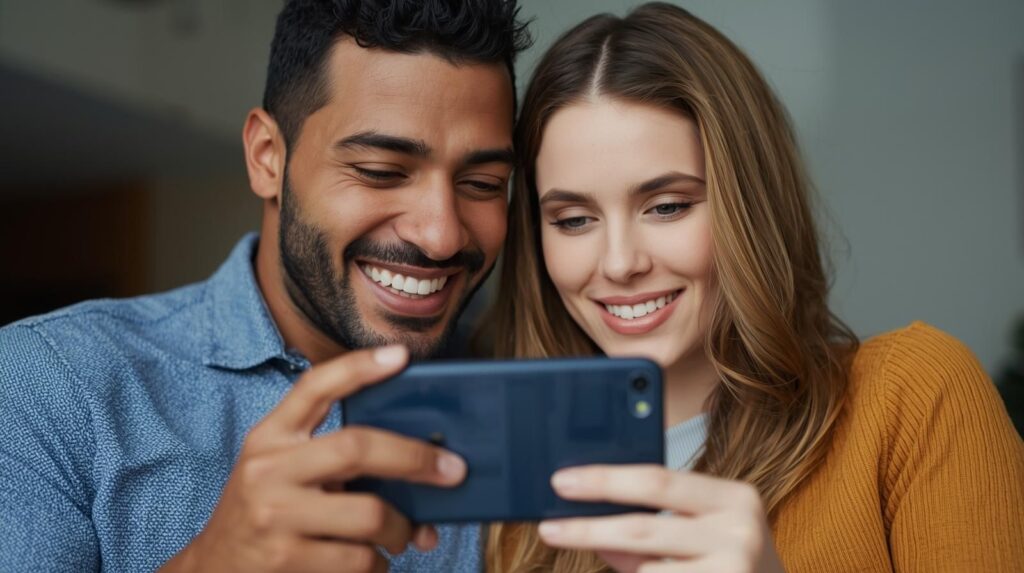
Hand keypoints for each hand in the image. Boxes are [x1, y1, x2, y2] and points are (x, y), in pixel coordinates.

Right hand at [159, 345, 467, 572]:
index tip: (402, 356)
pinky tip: (372, 560)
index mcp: (270, 437)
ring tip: (404, 534)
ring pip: (371, 514)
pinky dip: (379, 563)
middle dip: (416, 458)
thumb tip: (419, 461)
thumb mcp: (282, 470)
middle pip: (358, 447)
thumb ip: (331, 455)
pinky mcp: (286, 559)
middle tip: (453, 470)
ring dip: (402, 529)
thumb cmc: (268, 512)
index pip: (314, 387)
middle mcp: (269, 469)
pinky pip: (361, 559)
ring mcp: (276, 515)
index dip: (359, 368)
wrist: (215, 569)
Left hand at [538, 465, 784, 572]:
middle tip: (550, 527)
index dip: (605, 480)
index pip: (657, 480)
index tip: (563, 481)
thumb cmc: (734, 563)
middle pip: (644, 527)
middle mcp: (740, 532)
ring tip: (609, 555)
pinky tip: (646, 571)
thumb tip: (589, 522)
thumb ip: (653, 524)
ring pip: (648, 572)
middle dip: (588, 528)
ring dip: (623, 567)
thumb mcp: (706, 532)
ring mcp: (735, 571)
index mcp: (735, 497)